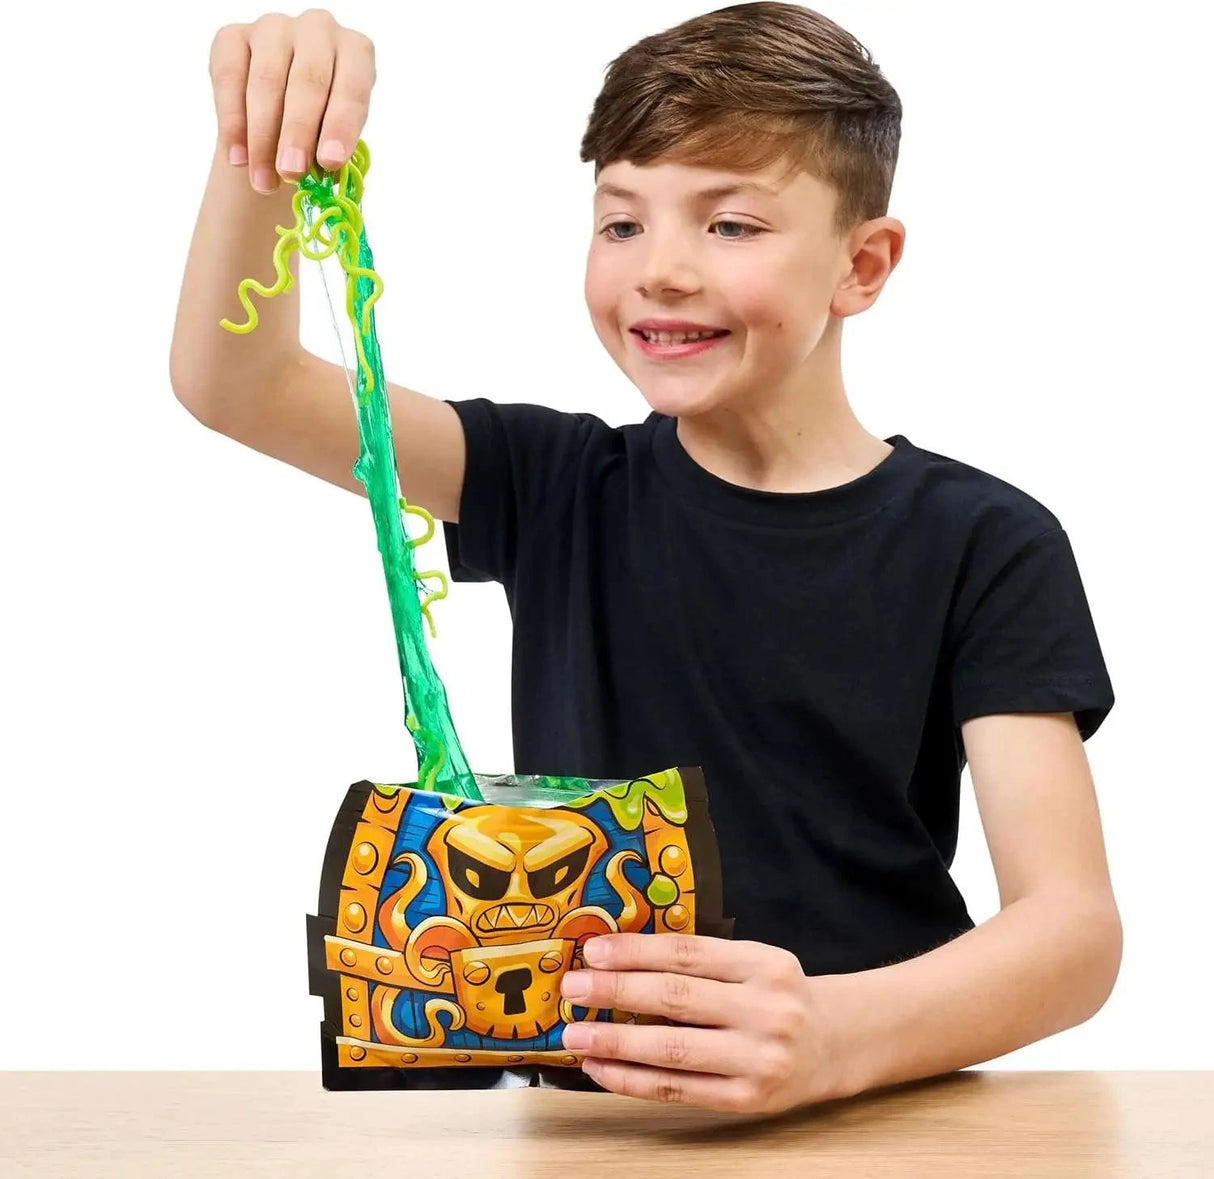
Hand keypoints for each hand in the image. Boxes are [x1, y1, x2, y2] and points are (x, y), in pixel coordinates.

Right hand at [209, 9, 376, 194]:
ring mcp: (273, 28)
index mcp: (355, 51)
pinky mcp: (232, 36)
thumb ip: (331, 147)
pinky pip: (229, 78)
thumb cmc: (321, 129)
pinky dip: (232, 123)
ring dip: (263, 138)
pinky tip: (237, 159)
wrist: (281, 120)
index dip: (341, 126)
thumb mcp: (336, 137)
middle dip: (298, 133)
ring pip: (267, 81)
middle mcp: (318, 29)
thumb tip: (320, 170)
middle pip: (308, 81)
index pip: (352, 86)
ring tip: (263, 182)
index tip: (330, 163)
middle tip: (291, 173)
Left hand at [559, 933, 840, 1113]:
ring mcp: (757, 1059)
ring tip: (575, 1034)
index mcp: (764, 964)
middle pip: (677, 998)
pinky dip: (632, 1080)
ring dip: (616, 1041)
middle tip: (572, 988)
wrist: (837, 1043)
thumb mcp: (755, 961)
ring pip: (674, 1049)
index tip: (594, 950)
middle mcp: (765, 1010)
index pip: (689, 954)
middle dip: (616, 992)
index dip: (637, 951)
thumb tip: (620, 957)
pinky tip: (601, 1068)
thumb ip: (703, 959)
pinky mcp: (746, 1100)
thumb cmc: (780, 995)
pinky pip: (678, 1090)